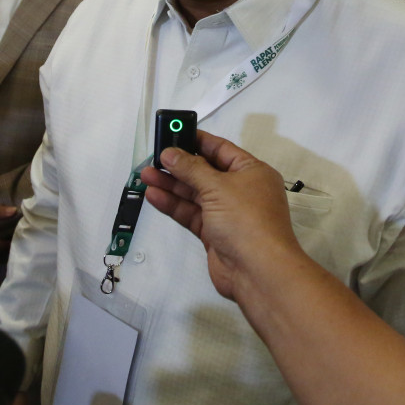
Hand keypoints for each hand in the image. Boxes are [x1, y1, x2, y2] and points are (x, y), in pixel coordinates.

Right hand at [143, 131, 302, 300]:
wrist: (257, 271)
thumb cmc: (249, 222)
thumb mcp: (218, 187)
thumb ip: (191, 169)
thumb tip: (172, 153)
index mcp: (252, 172)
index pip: (221, 149)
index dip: (197, 141)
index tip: (174, 133)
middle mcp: (241, 190)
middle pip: (205, 172)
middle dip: (179, 165)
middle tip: (154, 158)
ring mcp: (227, 213)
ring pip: (195, 194)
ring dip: (171, 185)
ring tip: (146, 175)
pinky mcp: (214, 233)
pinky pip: (191, 213)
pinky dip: (174, 205)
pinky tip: (155, 195)